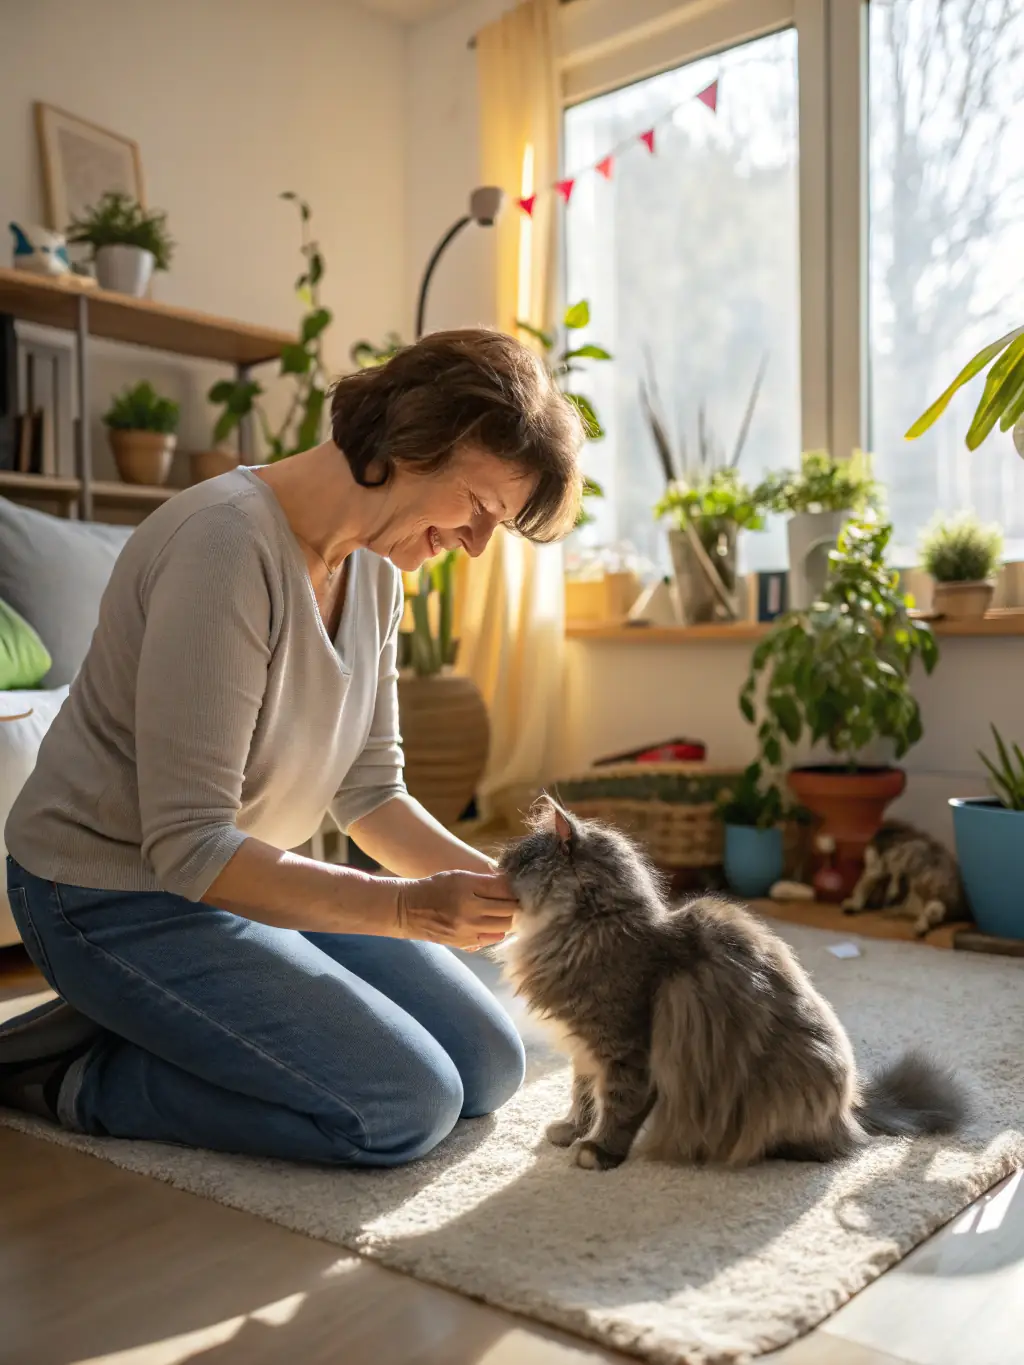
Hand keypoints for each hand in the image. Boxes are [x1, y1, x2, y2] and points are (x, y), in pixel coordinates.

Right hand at [395, 870, 516, 949]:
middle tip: (523, 899)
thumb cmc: (435, 887)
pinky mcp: (465, 943)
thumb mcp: (459, 876)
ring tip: (512, 911)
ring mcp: (468, 930)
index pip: (504, 888)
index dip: (517, 887)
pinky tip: (497, 923)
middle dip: (519, 903)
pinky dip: (499, 930)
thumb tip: (512, 883)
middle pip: (510, 909)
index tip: (522, 886)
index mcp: (467, 888)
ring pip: (505, 926)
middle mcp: (469, 911)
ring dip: (512, 918)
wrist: (407, 910)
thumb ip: (486, 880)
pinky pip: (493, 938)